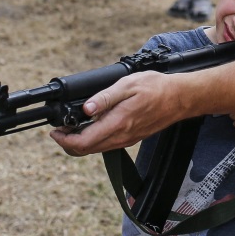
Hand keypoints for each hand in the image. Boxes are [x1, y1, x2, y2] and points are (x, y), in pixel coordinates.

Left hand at [50, 71, 184, 154]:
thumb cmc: (155, 88)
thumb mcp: (127, 85)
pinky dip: (93, 140)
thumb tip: (86, 108)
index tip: (55, 132)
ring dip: (80, 143)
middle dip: (68, 144)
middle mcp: (121, 136)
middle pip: (87, 150)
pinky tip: (91, 127)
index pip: (84, 142)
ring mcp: (127, 139)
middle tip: (59, 131)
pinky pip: (107, 145)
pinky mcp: (131, 138)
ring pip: (96, 149)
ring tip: (71, 128)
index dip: (65, 141)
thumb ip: (105, 97)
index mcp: (118, 123)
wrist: (180, 98)